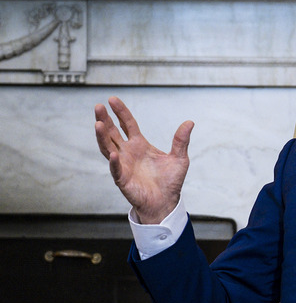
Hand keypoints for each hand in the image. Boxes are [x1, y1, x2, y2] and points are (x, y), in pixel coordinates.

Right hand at [94, 97, 193, 223]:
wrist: (166, 202)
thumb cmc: (170, 181)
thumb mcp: (180, 158)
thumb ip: (181, 140)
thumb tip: (190, 122)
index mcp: (140, 145)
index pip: (127, 124)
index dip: (120, 112)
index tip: (112, 99)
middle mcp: (128, 152)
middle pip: (112, 133)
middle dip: (105, 120)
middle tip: (98, 107)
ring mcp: (123, 165)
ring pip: (107, 148)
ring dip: (102, 137)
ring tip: (98, 124)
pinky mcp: (123, 180)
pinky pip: (116, 169)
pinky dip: (114, 162)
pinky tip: (113, 154)